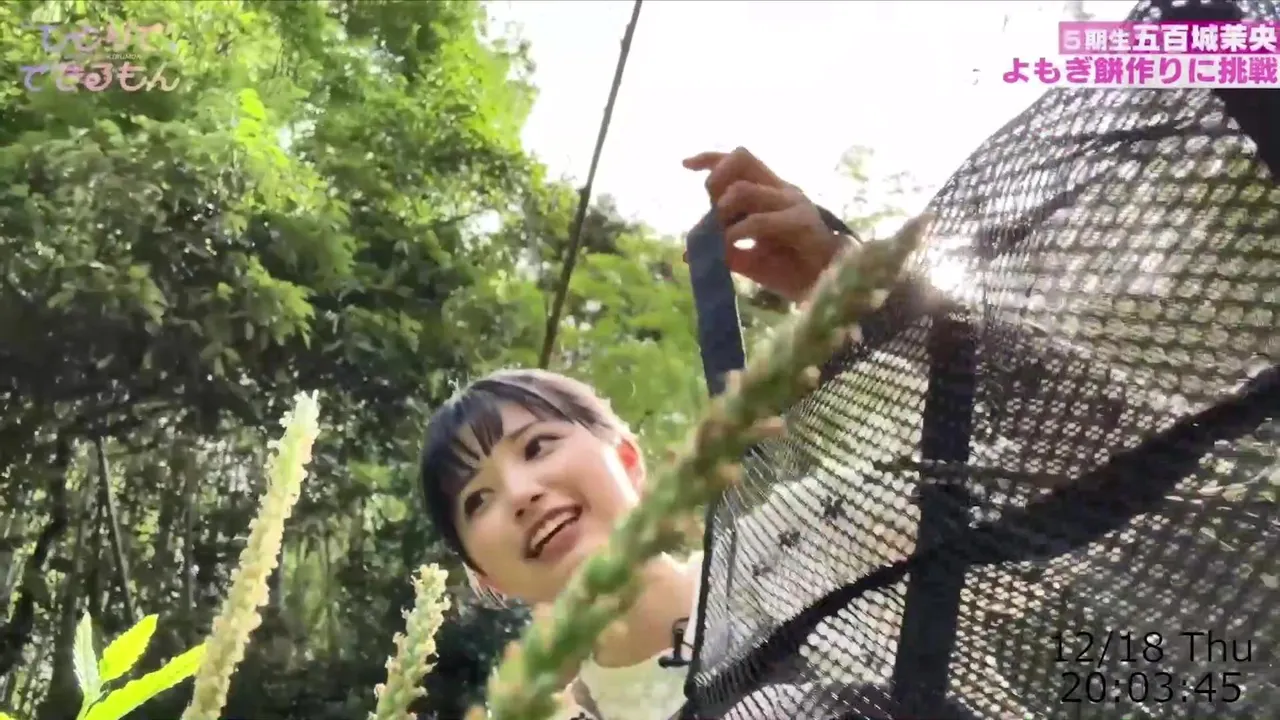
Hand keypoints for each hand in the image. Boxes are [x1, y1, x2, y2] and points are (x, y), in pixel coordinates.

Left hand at [682, 147, 843, 302]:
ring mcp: (792, 201)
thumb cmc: (789, 269)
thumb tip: (692, 252)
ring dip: (721, 213)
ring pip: (743, 189)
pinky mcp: (801, 220)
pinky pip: (758, 220)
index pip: (739, 161)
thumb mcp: (748, 259)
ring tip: (718, 239)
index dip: (711, 158)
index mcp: (768, 191)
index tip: (685, 165)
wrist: (826, 289)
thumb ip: (724, 250)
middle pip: (741, 158)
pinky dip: (736, 234)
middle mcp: (780, 189)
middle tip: (711, 213)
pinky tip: (729, 248)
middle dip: (715, 179)